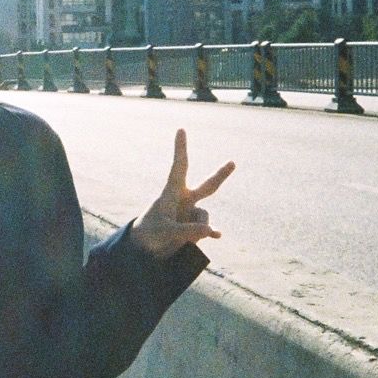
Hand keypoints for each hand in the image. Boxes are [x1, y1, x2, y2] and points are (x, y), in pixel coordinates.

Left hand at [129, 128, 233, 259]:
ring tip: (181, 238)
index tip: (181, 129)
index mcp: (172, 192)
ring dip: (198, 228)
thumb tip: (212, 231)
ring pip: (204, 218)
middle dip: (220, 175)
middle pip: (207, 186)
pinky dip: (210, 233)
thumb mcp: (165, 232)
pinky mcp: (194, 228)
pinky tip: (217, 236)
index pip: (179, 167)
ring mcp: (190, 213)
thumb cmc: (149, 233)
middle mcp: (184, 200)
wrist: (145, 248)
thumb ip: (188, 231)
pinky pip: (207, 229)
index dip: (180, 149)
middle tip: (233, 163)